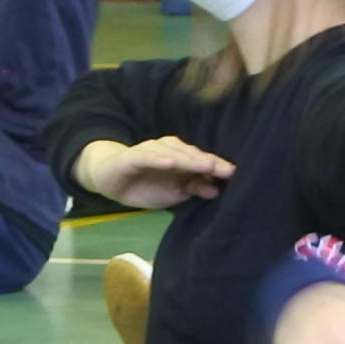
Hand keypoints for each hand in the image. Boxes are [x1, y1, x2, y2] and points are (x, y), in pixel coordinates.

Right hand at [72, 135, 233, 211]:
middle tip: (225, 169)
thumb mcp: (173, 193)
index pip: (202, 161)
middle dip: (208, 162)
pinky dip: (158, 159)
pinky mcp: (132, 157)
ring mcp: (151, 152)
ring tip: (205, 165)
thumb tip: (216, 190)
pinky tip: (170, 163)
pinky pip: (147, 157)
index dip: (218, 167)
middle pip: (191, 155)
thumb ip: (193, 189)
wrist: (110, 179)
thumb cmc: (145, 185)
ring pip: (173, 153)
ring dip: (189, 159)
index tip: (234, 174)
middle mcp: (168, 150)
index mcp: (181, 158)